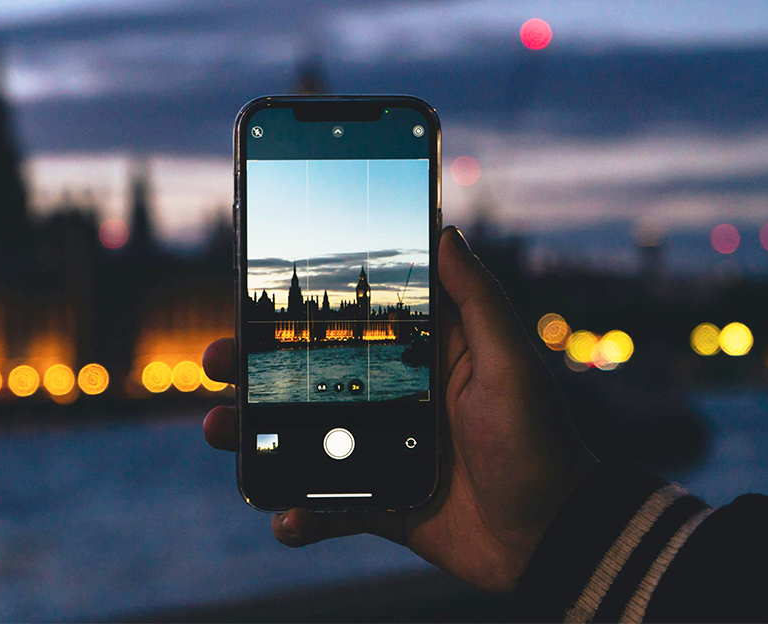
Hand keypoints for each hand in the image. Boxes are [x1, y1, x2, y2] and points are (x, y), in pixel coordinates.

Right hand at [202, 226, 596, 591]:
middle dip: (254, 370)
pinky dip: (300, 515)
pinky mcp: (380, 503)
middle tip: (214, 361)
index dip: (298, 311)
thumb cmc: (540, 441)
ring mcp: (380, 452)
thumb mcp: (511, 361)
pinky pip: (328, 507)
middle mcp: (392, 398)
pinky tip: (285, 517)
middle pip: (308, 378)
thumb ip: (477, 300)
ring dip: (256, 437)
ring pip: (303, 439)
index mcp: (421, 357)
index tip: (248, 295)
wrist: (552, 536)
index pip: (349, 323)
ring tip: (222, 432)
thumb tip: (446, 231)